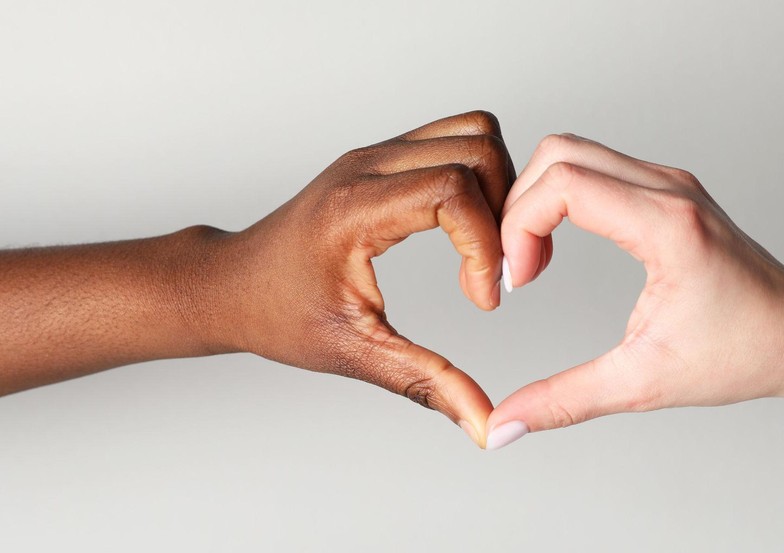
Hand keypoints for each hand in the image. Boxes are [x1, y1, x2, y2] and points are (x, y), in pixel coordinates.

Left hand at [210, 111, 514, 445]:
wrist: (233, 283)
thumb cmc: (278, 314)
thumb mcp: (353, 352)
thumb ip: (424, 382)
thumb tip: (482, 422)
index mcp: (356, 208)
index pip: (453, 188)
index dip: (487, 243)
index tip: (482, 296)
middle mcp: (368, 166)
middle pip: (477, 148)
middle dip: (505, 211)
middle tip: (494, 272)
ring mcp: (376, 155)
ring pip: (473, 132)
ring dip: (499, 188)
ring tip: (488, 248)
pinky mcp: (384, 158)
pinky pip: (454, 140)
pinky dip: (480, 177)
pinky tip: (468, 230)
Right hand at [485, 134, 783, 448]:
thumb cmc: (743, 352)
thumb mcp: (644, 383)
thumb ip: (565, 401)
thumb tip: (505, 425)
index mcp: (666, 226)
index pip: (563, 183)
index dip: (519, 226)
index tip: (519, 281)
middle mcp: (667, 189)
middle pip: (558, 153)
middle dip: (517, 206)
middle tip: (516, 268)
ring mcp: (667, 182)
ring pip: (571, 153)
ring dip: (535, 200)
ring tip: (531, 260)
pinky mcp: (665, 189)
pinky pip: (592, 167)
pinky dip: (558, 198)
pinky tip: (555, 245)